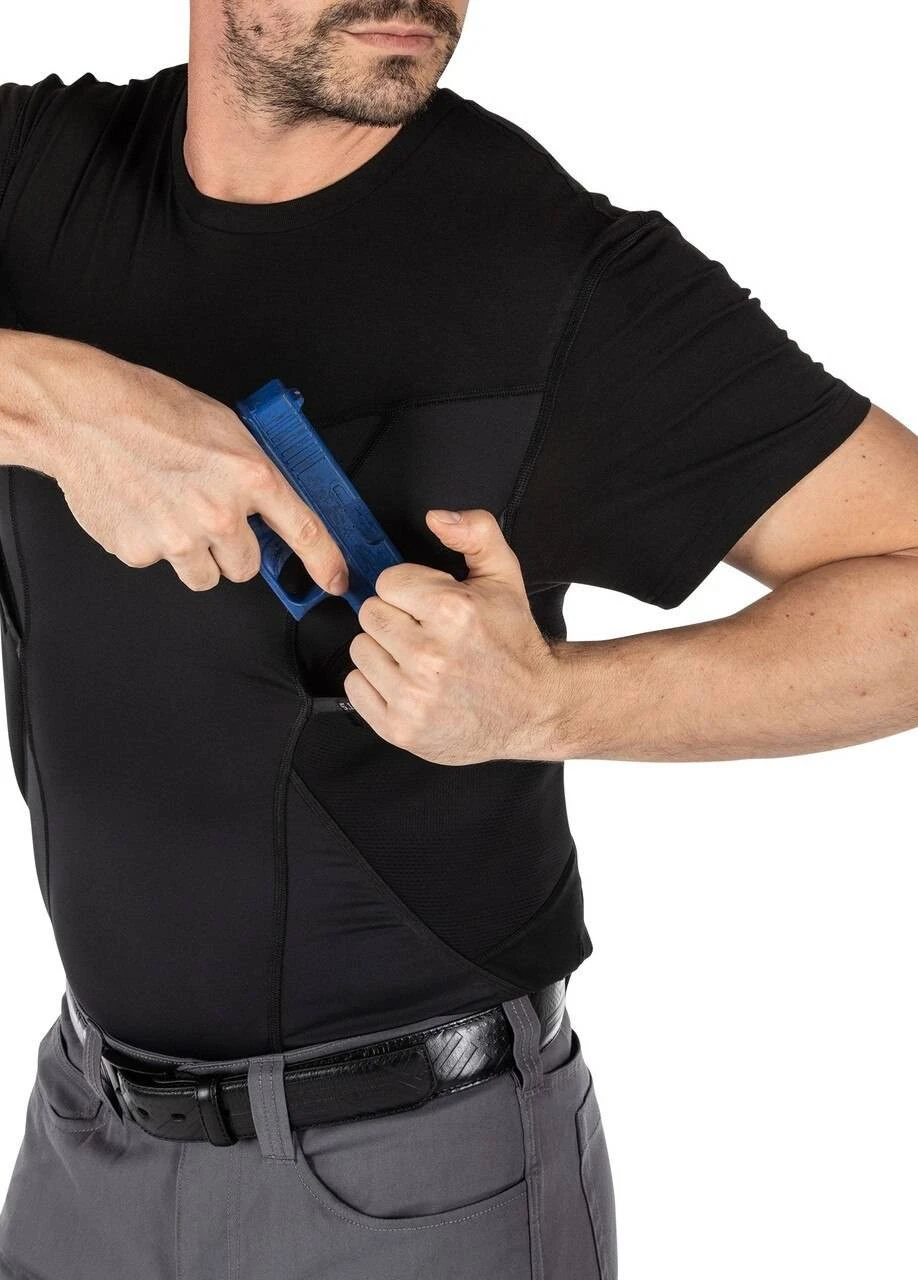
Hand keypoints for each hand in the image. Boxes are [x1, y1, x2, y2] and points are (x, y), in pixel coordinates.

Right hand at [24, 335, 347, 594]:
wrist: (84, 414)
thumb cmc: (150, 409)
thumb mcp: (225, 428)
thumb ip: (254, 471)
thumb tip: (275, 504)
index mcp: (250, 476)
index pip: (306, 532)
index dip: (326, 564)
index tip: (334, 581)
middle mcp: (219, 513)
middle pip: (247, 567)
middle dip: (234, 549)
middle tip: (210, 518)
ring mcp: (179, 538)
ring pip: (206, 576)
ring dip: (197, 556)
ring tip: (174, 513)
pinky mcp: (141, 551)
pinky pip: (161, 565)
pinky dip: (154, 545)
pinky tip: (142, 509)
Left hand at [343, 508, 563, 764]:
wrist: (534, 709)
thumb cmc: (514, 643)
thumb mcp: (505, 577)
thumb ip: (475, 532)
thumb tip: (436, 517)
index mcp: (453, 611)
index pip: (388, 581)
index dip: (410, 590)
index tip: (431, 606)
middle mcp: (430, 655)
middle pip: (370, 614)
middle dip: (396, 618)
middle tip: (425, 633)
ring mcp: (413, 695)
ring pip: (359, 649)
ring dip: (384, 651)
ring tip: (419, 660)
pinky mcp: (400, 727)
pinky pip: (354, 687)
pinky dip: (375, 684)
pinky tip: (408, 683)